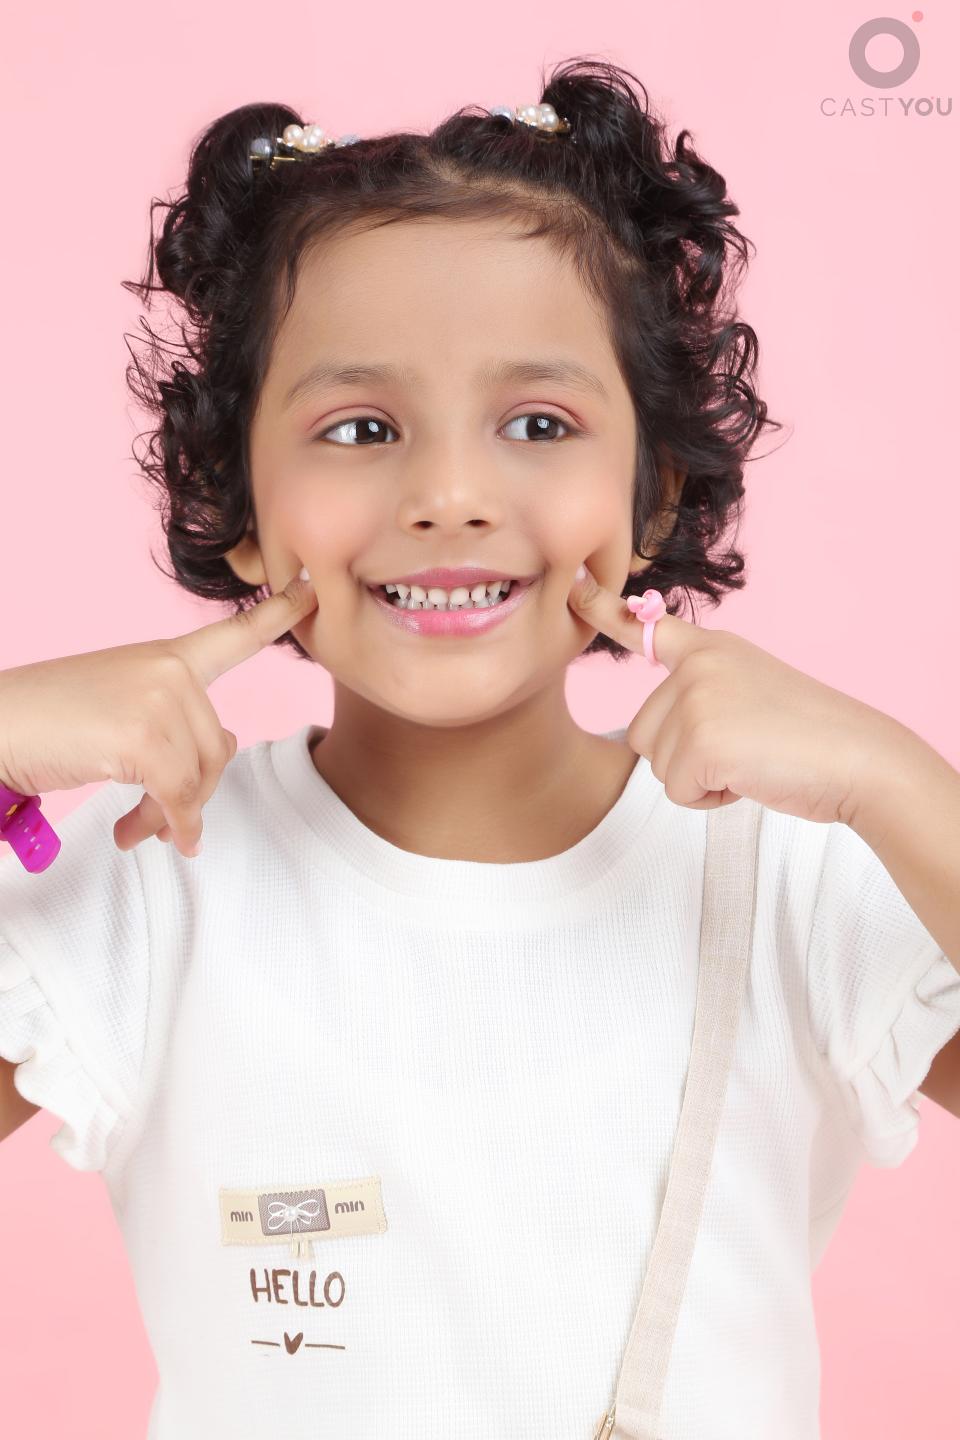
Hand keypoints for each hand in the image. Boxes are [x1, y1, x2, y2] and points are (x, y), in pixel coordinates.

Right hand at [0, 574, 317, 857]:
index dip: (278, 613)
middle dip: (190, 795)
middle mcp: (169, 670)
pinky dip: (166, 825)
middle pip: (218, 749)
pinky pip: (176, 798)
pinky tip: (138, 836)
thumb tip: (228, 748)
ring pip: (198, 778)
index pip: (233, 635)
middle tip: (161, 825)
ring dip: (170, 817)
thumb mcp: (124, 712)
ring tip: (137, 831)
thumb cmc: (49, 723)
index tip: (310, 588)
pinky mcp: (142, 737)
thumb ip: (177, 724)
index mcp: (165, 657)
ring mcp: (158, 699)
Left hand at [567, 563, 897, 825]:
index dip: (605, 611)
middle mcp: (696, 666)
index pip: (647, 628)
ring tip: (751, 760)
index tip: (574, 586)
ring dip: (699, 778)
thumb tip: (648, 727)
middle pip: (643, 732)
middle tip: (746, 747)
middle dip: (686, 756)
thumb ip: (702, 693)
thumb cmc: (810, 737)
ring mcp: (697, 699)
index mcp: (711, 649)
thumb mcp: (749, 691)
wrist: (858, 758)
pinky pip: (677, 790)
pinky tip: (750, 776)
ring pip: (658, 764)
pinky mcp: (700, 740)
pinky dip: (710, 798)